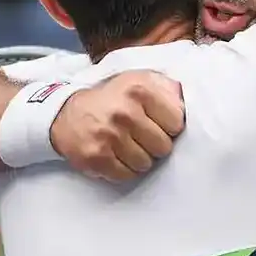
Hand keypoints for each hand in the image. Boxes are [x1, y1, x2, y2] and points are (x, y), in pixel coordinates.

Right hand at [50, 71, 184, 181]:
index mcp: (139, 90)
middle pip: (163, 147)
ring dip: (139, 159)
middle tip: (140, 137)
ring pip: (146, 164)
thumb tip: (189, 102)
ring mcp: (109, 136)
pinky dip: (123, 169)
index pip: (177, 123)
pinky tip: (115, 155)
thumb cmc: (111, 100)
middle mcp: (125, 112)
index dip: (169, 127)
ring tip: (127, 145)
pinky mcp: (97, 157)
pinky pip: (126, 175)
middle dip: (154, 145)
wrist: (66, 114)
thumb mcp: (138, 81)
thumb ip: (167, 88)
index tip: (157, 124)